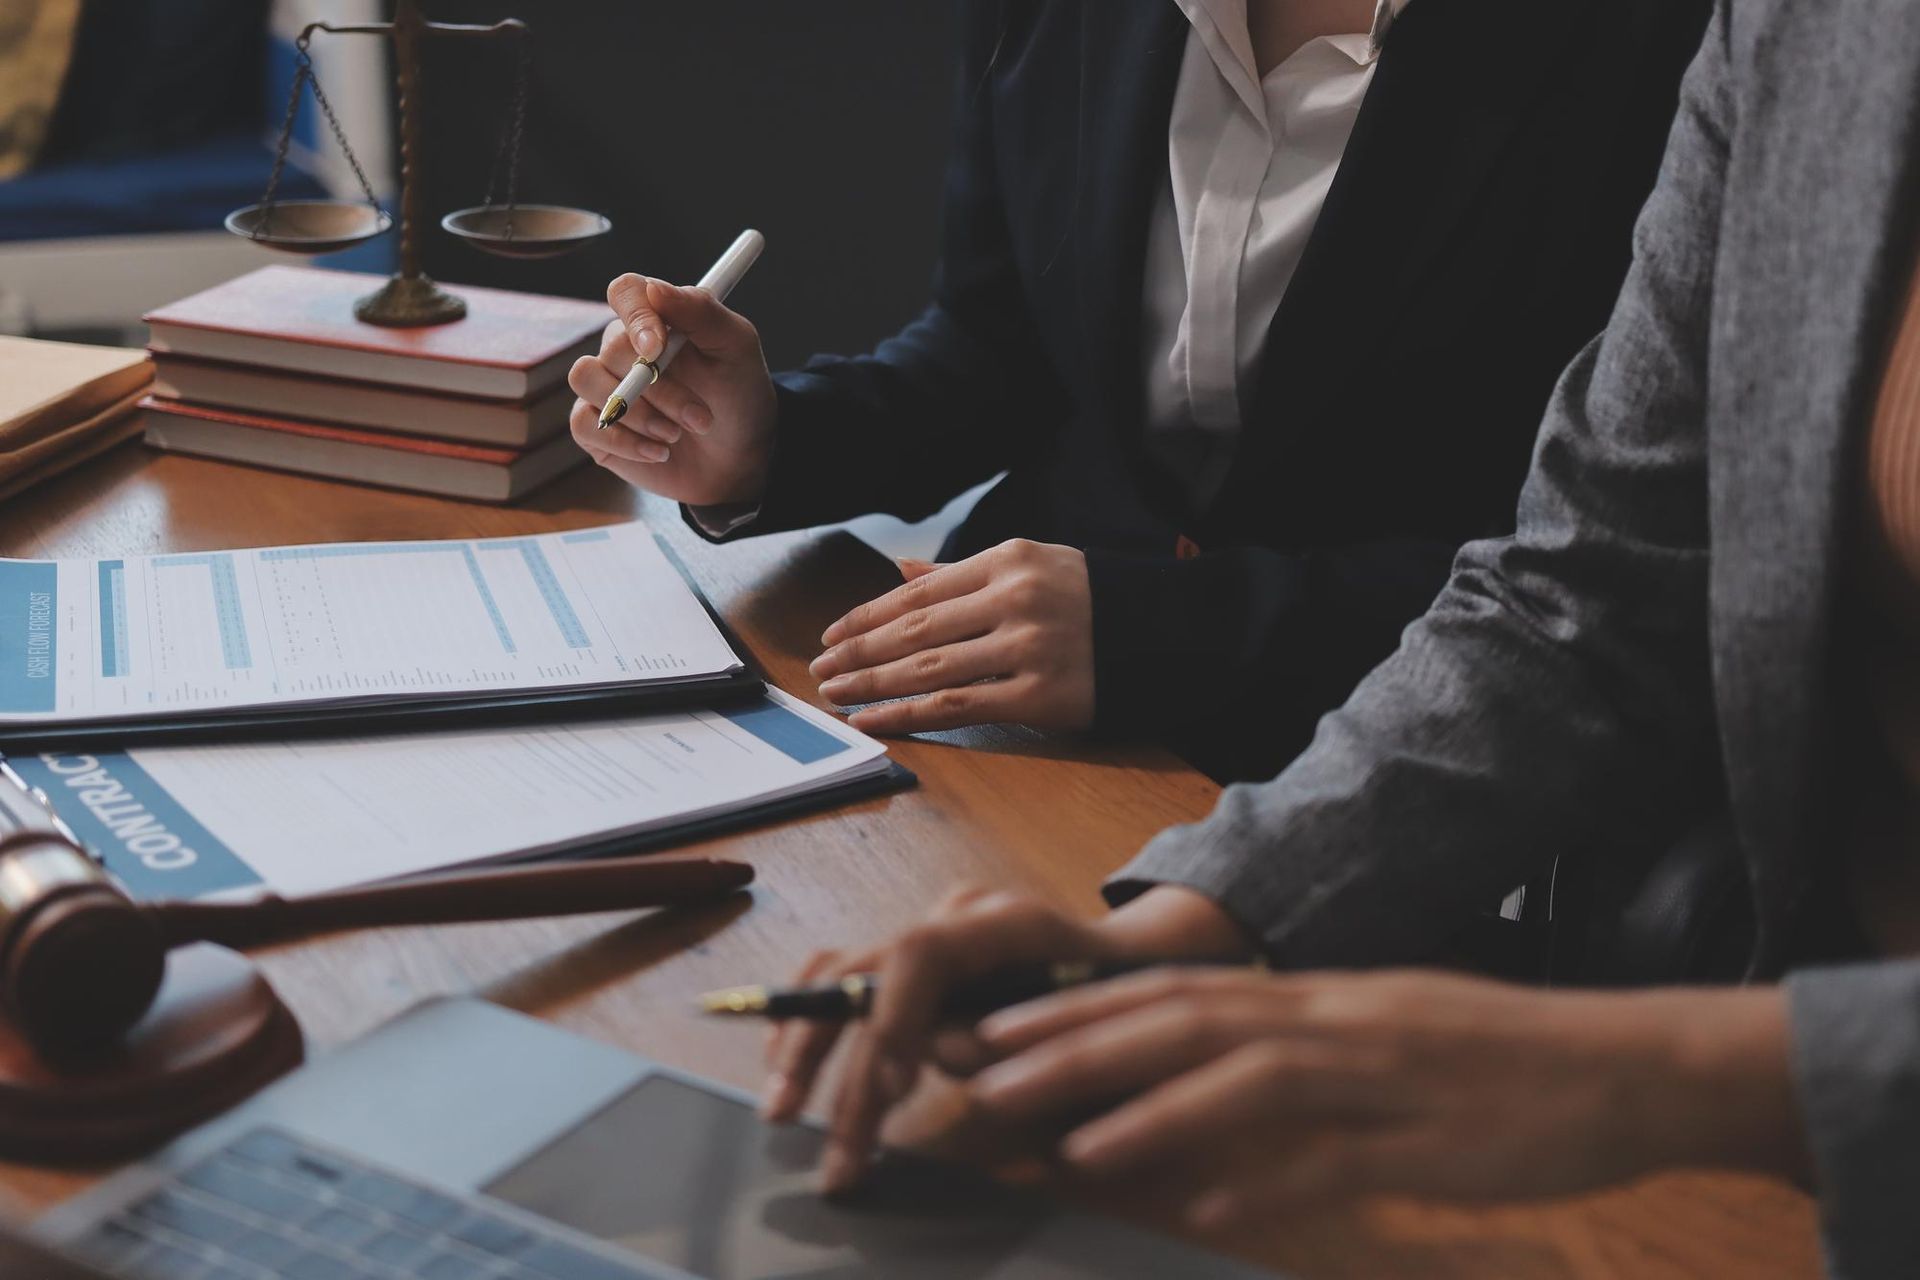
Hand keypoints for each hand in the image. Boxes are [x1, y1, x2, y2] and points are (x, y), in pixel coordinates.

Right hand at [567, 274, 777, 506]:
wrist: (741, 456)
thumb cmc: (738, 394)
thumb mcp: (736, 348)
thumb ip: (701, 312)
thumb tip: (655, 289)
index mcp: (658, 318)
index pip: (625, 292)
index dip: (635, 315)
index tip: (657, 349)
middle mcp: (625, 348)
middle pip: (612, 348)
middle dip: (659, 389)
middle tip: (700, 417)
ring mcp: (605, 385)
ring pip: (586, 380)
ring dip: (637, 414)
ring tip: (676, 435)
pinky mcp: (596, 425)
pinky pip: (584, 422)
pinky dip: (623, 441)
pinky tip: (659, 452)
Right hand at [759, 885, 1249, 1190]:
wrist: (1130, 967)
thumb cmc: (1115, 1001)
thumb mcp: (1082, 1026)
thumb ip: (1009, 1041)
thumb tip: (937, 1055)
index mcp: (1005, 921)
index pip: (922, 952)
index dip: (894, 1018)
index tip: (888, 1090)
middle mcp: (952, 919)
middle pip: (865, 969)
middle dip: (826, 1052)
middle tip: (798, 1123)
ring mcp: (927, 935)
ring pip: (840, 976)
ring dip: (803, 1047)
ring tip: (781, 1111)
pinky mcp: (911, 965)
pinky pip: (842, 983)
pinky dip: (810, 1027)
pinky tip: (788, 1073)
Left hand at [811, 539, 1095, 734]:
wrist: (1169, 632)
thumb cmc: (1092, 600)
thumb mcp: (1033, 566)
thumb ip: (964, 574)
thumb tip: (900, 569)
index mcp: (1007, 561)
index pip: (918, 593)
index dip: (866, 616)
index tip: (831, 634)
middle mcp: (1013, 600)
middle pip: (914, 631)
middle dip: (858, 652)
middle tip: (820, 669)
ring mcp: (1027, 648)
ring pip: (928, 668)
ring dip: (872, 685)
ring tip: (836, 695)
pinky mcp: (1040, 695)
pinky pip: (957, 706)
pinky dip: (908, 715)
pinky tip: (875, 719)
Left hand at [965, 969, 1809, 1226]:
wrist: (1628, 1067)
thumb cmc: (1498, 1062)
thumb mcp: (1381, 1041)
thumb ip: (1292, 1064)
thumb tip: (1206, 1106)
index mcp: (1316, 998)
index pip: (1173, 993)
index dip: (1079, 1010)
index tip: (999, 1030)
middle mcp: (1335, 1020)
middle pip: (1186, 1023)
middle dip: (1078, 1047)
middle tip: (988, 1072)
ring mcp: (1383, 1078)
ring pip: (1248, 1080)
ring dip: (1151, 1109)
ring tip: (1067, 1141)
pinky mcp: (1434, 1140)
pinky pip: (1337, 1161)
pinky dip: (1265, 1182)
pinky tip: (1203, 1209)